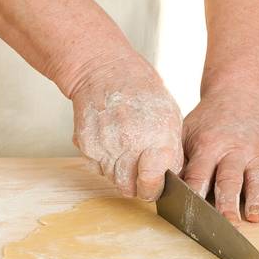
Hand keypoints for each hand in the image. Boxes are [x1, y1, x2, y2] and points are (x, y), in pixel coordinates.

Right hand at [70, 53, 183, 200]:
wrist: (105, 70)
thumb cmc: (142, 89)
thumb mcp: (171, 116)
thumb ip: (171, 150)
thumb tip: (170, 177)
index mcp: (157, 139)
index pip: (152, 185)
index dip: (153, 188)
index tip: (154, 184)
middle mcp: (130, 145)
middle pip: (129, 189)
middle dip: (135, 184)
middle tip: (139, 169)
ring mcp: (105, 146)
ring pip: (112, 179)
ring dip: (119, 171)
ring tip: (125, 148)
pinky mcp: (86, 145)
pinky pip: (96, 166)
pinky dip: (104, 160)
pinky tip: (111, 139)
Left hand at [180, 91, 258, 223]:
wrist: (239, 94)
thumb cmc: (208, 122)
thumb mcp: (187, 132)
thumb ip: (180, 159)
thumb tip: (163, 188)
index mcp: (208, 146)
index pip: (199, 173)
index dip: (194, 193)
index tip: (191, 214)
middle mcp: (233, 150)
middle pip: (229, 179)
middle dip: (228, 202)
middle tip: (227, 223)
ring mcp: (256, 153)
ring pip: (257, 178)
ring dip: (257, 197)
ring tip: (256, 215)